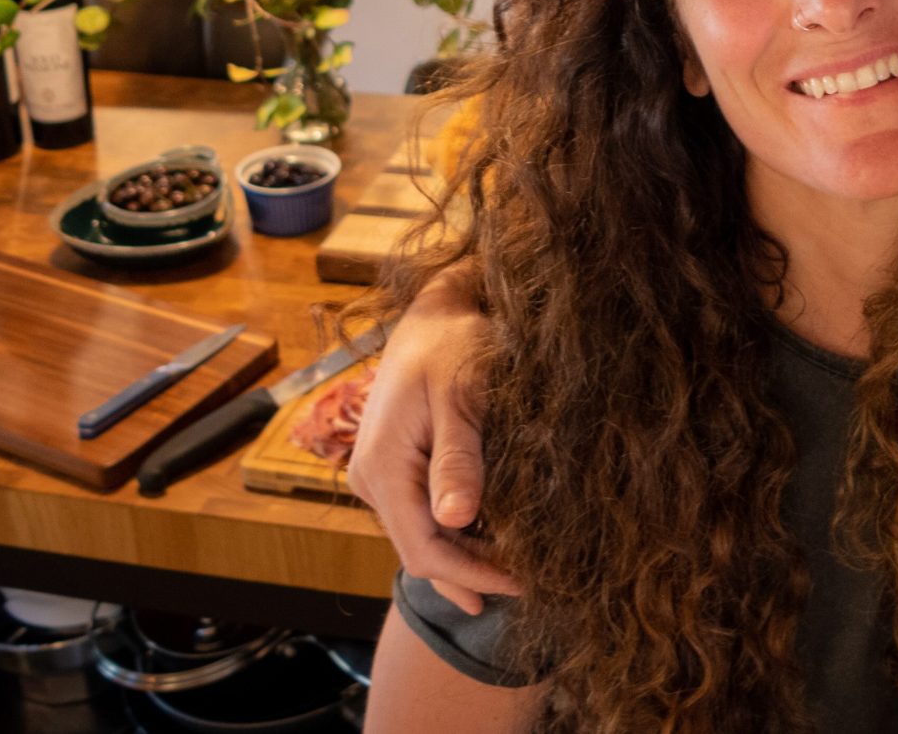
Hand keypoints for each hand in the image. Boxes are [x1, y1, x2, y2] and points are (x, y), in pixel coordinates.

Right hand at [348, 266, 516, 612]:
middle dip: (471, 575)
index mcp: (382, 467)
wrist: (433, 310)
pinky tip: (487, 547)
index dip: (472, 575)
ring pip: (419, 537)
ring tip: (512, 576)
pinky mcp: (393, 468)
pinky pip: (420, 516)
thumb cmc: (452, 344)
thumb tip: (457, 520)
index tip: (521, 584)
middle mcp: (370, 479)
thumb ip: (457, 458)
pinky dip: (454, 536)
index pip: (424, 548)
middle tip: (527, 587)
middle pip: (419, 551)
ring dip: (463, 559)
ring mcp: (378, 475)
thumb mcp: (460, 396)